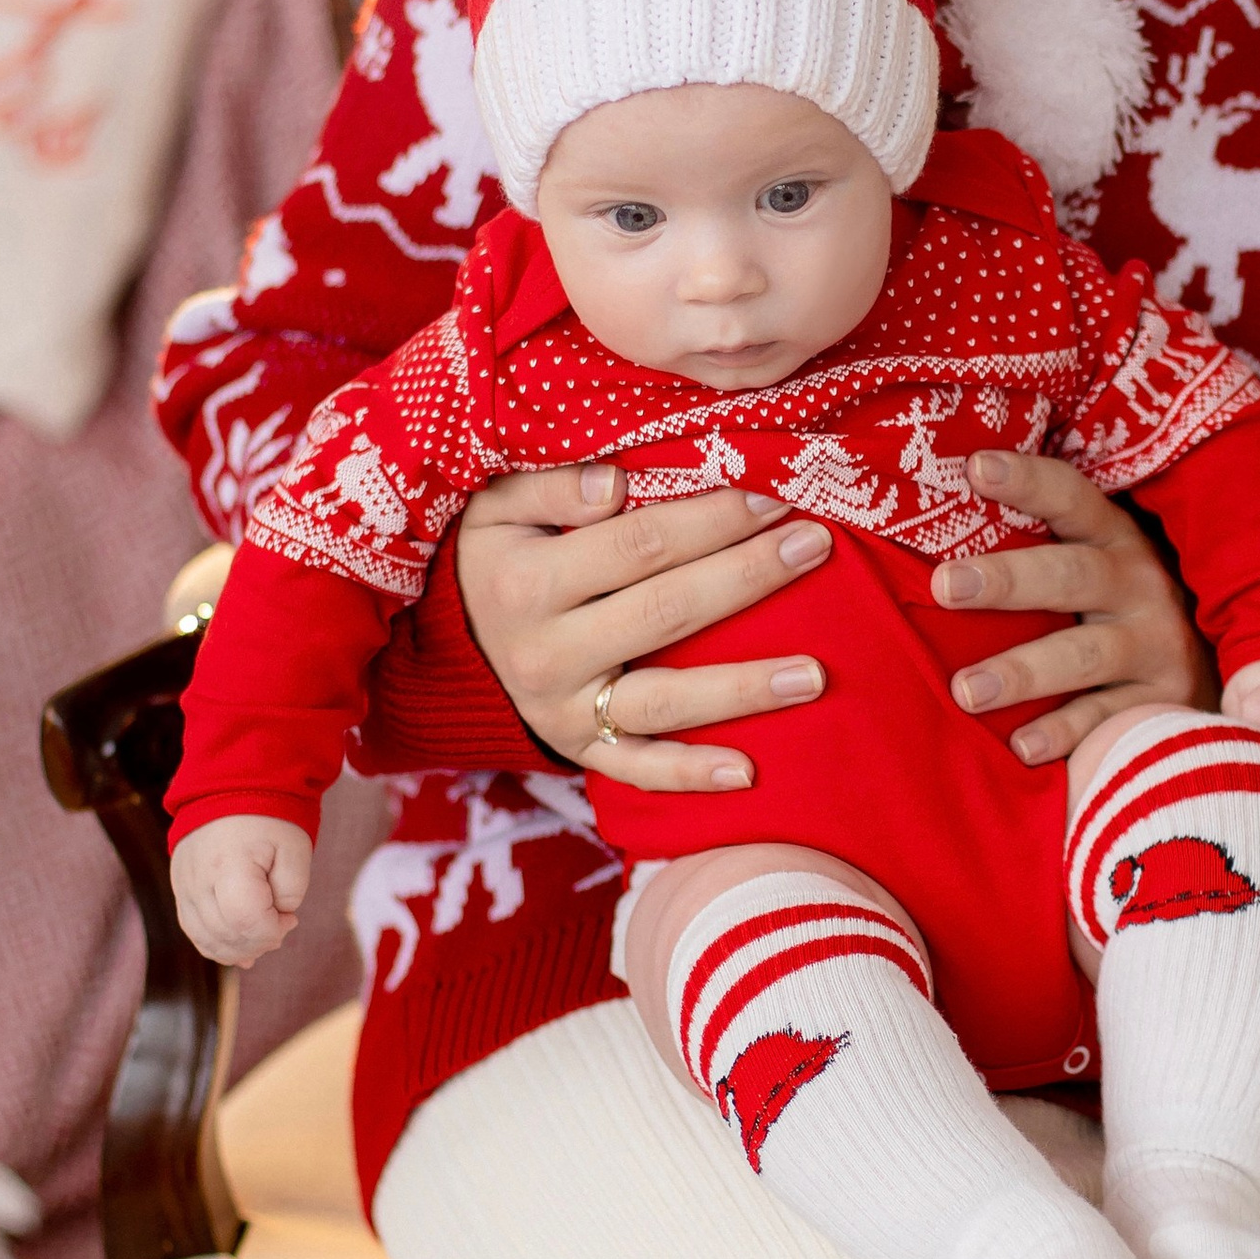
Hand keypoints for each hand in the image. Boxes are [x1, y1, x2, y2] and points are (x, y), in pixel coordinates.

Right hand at [173, 815, 311, 966]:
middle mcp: (199, 879)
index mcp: (230, 864)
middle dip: (260, 941)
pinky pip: (193, 930)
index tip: (290, 918)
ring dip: (239, 949)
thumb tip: (277, 921)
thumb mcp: (295, 849)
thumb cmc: (268, 820)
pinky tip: (240, 948)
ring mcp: (183, 886)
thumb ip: (291, 891)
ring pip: (206, 939)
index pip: (246, 920)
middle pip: (226, 934)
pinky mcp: (180, 889)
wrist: (229, 790)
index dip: (272, 930)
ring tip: (263, 938)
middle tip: (281, 926)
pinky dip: (217, 945)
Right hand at [454, 465, 834, 794]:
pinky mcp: (577, 749)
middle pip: (667, 612)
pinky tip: (749, 772)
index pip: (640, 546)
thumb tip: (616, 483)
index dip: (711, 520)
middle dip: (749, 577)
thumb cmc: (493, 553)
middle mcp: (546, 653)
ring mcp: (564, 710)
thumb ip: (553, 485)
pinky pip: (638, 769)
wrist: (444, 641)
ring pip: (666, 701)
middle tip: (815, 544)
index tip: (773, 495)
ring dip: (745, 688)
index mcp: (527, 583)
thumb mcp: (497, 505)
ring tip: (815, 674)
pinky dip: (690, 775)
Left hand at [931, 452, 1214, 764]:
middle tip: (946, 586)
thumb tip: (945, 519)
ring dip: (1023, 671)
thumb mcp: (1103, 564)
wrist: (1222, 673)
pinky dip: (1063, 734)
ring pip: (1084, 655)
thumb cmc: (1126, 610)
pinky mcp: (1163, 705)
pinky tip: (1021, 747)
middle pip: (1071, 576)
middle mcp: (1141, 587)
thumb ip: (1046, 546)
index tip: (976, 466)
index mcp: (1118, 540)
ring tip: (967, 690)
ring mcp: (1157, 648)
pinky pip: (1106, 721)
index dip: (1028, 481)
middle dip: (1008, 579)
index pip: (1072, 500)